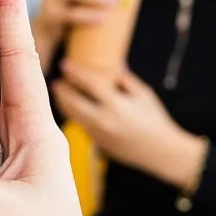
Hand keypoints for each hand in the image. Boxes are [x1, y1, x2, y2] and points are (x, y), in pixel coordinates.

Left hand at [52, 60, 204, 187]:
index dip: (75, 72)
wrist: (160, 151)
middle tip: (56, 81)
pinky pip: (80, 126)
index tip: (65, 64)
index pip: (90, 83)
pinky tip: (71, 108)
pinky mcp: (98, 144)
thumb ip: (126, 79)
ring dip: (63, 104)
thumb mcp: (144, 94)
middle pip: (73, 102)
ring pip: (73, 117)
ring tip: (59, 94)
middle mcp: (104, 119)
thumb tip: (112, 65)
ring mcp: (99, 134)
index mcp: (117, 104)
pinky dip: (74, 116)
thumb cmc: (154, 119)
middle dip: (62, 91)